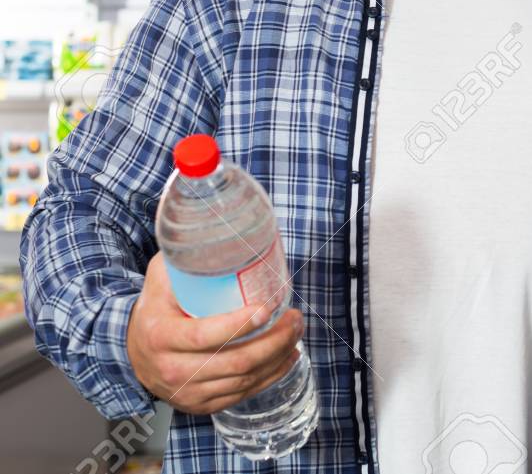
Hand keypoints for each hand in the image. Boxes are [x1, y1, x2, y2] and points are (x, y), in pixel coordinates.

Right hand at [126, 253, 303, 414]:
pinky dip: (271, 376)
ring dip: (278, 356)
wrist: (132, 348)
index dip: (239, 324)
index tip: (267, 308)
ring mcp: (186, 392)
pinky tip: (286, 357)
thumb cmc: (155, 307)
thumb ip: (187, 255)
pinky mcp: (199, 405)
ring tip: (296, 333)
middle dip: (274, 340)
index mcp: (160, 336)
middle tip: (294, 318)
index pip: (205, 335)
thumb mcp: (161, 277)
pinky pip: (243, 394)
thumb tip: (221, 228)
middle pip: (235, 362)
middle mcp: (171, 370)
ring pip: (244, 380)